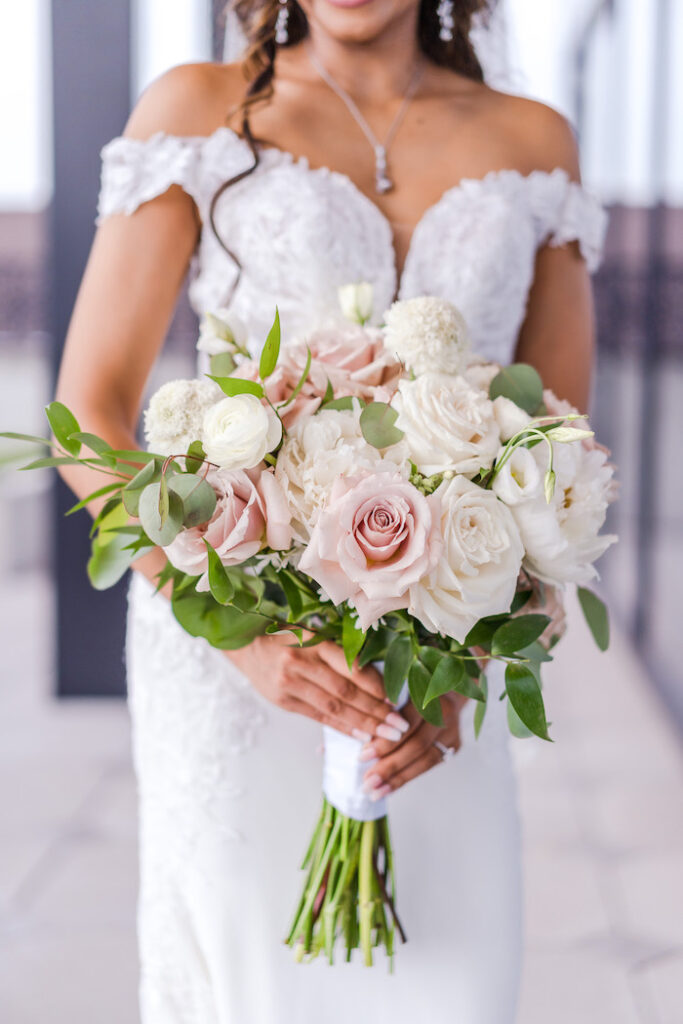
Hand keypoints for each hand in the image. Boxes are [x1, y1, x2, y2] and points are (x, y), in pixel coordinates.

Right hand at [228, 635, 409, 742]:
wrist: (247, 646)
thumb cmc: (288, 638)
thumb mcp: (314, 635)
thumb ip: (339, 653)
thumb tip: (377, 678)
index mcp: (314, 642)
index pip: (351, 667)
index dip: (376, 686)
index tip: (396, 699)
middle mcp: (302, 663)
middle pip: (345, 692)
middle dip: (376, 711)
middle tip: (399, 726)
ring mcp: (290, 684)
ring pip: (334, 708)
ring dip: (363, 724)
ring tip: (386, 736)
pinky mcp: (284, 701)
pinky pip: (319, 717)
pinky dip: (342, 727)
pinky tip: (360, 736)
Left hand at [358, 693, 468, 799]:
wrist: (447, 685)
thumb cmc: (408, 688)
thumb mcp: (393, 690)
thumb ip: (378, 712)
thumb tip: (349, 741)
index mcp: (426, 690)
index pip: (406, 722)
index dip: (385, 741)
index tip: (362, 756)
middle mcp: (444, 709)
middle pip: (416, 743)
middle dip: (390, 765)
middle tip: (367, 782)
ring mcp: (451, 728)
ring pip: (425, 758)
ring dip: (398, 777)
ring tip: (375, 792)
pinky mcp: (454, 743)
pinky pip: (429, 764)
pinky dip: (406, 777)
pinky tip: (388, 788)